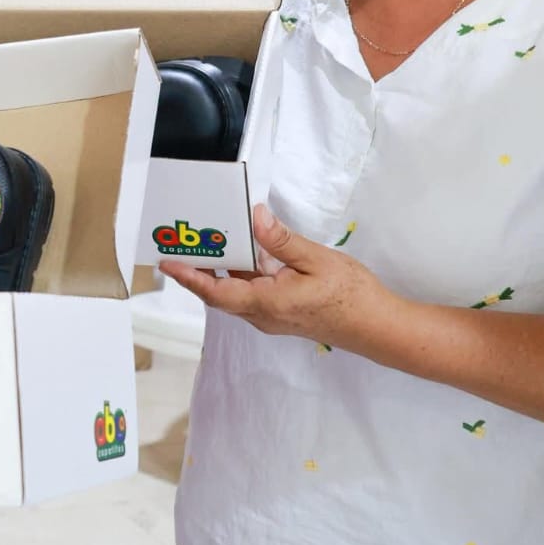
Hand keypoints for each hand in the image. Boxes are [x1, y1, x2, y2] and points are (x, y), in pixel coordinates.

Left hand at [160, 205, 399, 345]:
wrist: (376, 326)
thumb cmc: (351, 296)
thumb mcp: (317, 260)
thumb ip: (282, 241)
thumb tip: (255, 218)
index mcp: (267, 303)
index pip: (217, 291)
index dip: (190, 277)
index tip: (167, 262)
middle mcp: (263, 314)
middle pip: (220, 292)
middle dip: (198, 269)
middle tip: (180, 243)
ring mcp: (271, 316)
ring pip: (235, 292)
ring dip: (219, 270)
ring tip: (205, 242)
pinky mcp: (281, 312)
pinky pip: (251, 292)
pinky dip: (240, 273)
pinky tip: (242, 251)